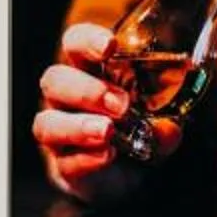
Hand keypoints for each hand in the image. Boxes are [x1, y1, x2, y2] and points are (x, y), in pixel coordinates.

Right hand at [29, 21, 180, 202]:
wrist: (125, 176)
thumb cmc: (138, 129)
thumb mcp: (159, 120)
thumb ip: (164, 122)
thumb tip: (170, 129)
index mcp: (89, 70)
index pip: (75, 42)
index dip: (87, 40)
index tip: (109, 46)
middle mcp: (66, 98)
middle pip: (54, 80)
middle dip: (87, 90)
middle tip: (121, 104)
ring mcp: (60, 132)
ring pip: (47, 122)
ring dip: (79, 126)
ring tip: (107, 131)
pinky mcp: (63, 165)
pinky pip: (63, 161)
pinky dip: (86, 159)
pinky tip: (108, 156)